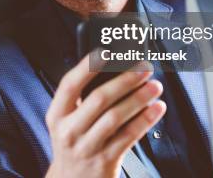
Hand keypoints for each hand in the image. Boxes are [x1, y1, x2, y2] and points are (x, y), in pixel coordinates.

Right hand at [45, 55, 165, 177]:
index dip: (87, 67)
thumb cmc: (74, 144)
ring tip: (155, 86)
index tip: (106, 52)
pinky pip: (128, 137)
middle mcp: (68, 131)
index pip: (70, 85)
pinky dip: (145, 120)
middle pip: (99, 99)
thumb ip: (82, 100)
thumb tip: (114, 71)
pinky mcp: (105, 161)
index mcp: (57, 115)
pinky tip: (156, 109)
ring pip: (116, 117)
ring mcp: (86, 147)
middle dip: (125, 80)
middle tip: (143, 68)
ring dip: (139, 98)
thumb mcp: (67, 122)